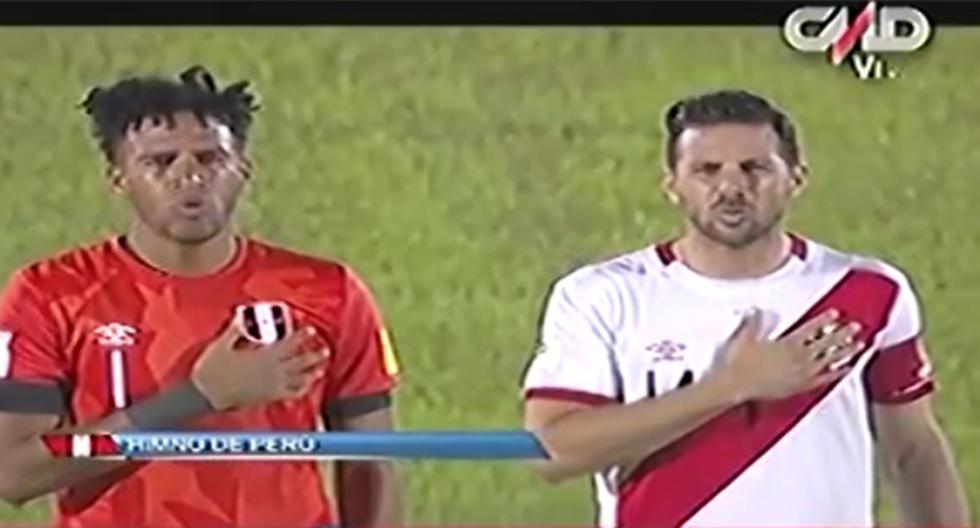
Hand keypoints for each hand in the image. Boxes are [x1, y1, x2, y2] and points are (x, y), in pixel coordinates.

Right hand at [190, 318, 329, 410]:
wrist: (206, 394)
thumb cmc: (213, 368)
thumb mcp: (223, 344)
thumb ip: (237, 329)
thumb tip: (244, 314)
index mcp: (263, 356)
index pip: (288, 344)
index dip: (301, 336)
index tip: (312, 330)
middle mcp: (271, 371)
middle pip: (299, 363)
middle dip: (314, 357)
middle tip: (326, 351)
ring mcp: (271, 386)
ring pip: (297, 380)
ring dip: (311, 374)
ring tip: (321, 370)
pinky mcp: (267, 397)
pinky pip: (288, 395)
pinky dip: (299, 391)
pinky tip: (304, 389)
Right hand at [716, 308, 864, 403]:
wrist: (737, 386)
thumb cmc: (740, 362)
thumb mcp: (745, 338)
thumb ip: (753, 322)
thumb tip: (756, 309)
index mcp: (787, 343)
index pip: (810, 328)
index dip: (823, 320)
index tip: (836, 313)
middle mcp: (799, 357)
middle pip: (825, 343)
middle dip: (842, 334)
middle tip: (857, 326)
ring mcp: (802, 373)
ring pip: (829, 360)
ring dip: (845, 351)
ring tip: (860, 345)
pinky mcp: (801, 386)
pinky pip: (824, 379)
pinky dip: (837, 373)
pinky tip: (848, 368)